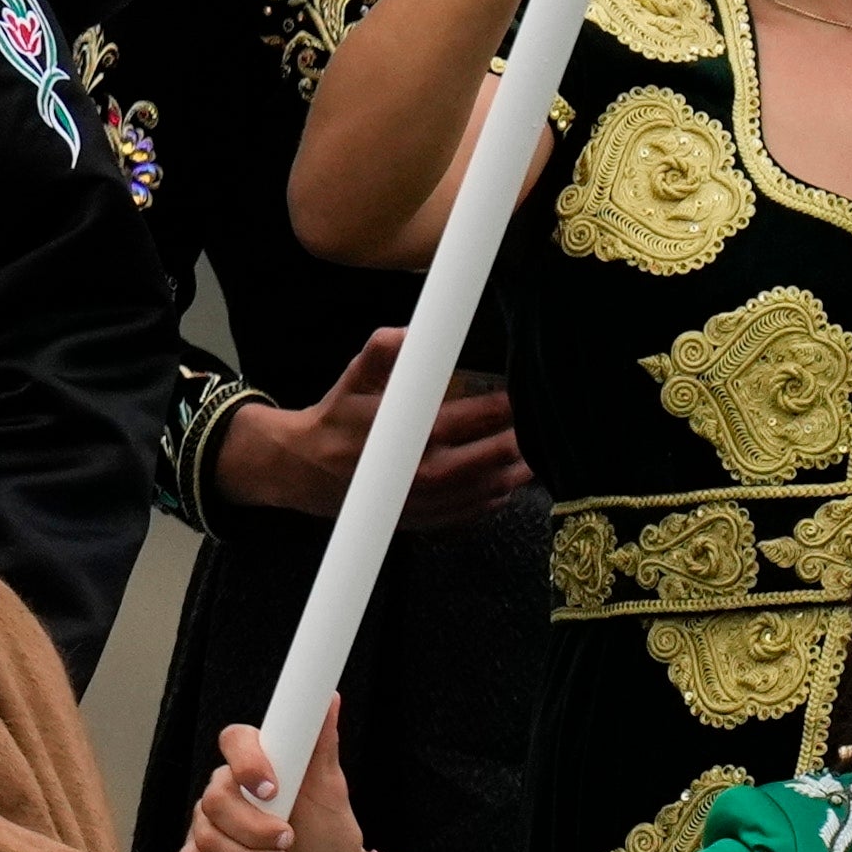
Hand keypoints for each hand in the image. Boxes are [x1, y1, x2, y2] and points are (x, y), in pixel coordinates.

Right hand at [181, 707, 384, 851]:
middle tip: (288, 841)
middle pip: (215, 800)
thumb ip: (320, 744)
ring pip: (206, 836)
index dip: (246, 763)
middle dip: (255, 829)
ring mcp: (210, 824)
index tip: (272, 790)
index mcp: (256, 763)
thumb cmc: (330, 831)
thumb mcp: (330, 789)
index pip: (233, 741)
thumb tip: (328, 697)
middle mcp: (227, 789)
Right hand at [212, 328, 533, 525]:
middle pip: (500, 456)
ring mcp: (430, 501)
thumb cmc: (337, 420)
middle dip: (528, 437)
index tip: (529, 390)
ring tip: (536, 449)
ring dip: (522, 469)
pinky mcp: (428, 520)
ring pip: (497, 487)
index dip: (512, 403)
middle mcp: (425, 472)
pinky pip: (479, 511)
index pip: (481, 415)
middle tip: (545, 421)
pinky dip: (500, 495)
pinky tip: (507, 477)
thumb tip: (411, 331)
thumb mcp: (353, 378)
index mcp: (412, 433)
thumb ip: (382, 352)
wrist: (306, 471)